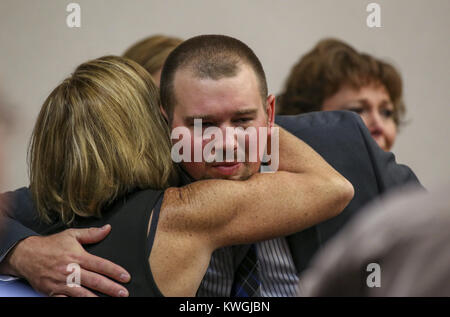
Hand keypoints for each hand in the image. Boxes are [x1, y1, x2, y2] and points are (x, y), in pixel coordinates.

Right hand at [2, 225, 130, 296]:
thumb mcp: (71, 235)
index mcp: (77, 256)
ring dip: (95, 298)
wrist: (26, 255)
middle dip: (110, 288)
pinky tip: (85, 304)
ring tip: (108, 302)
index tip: (125, 277)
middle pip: (94, 281)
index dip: (114, 271)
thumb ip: (91, 233)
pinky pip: (65, 301)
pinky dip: (74, 303)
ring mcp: (61, 283)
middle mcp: (70, 270)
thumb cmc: (50, 245)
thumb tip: (107, 229)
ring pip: (82, 294)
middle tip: (123, 293)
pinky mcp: (52, 292)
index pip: (100, 264)